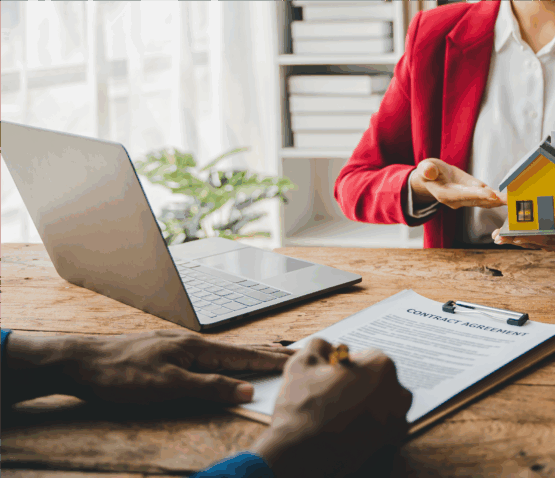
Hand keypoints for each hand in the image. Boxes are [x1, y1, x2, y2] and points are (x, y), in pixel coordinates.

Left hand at [3, 330, 293, 404]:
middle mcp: (190, 345)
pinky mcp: (163, 356)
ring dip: (247, 354)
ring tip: (266, 354)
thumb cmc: (119, 374)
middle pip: (237, 349)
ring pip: (222, 353)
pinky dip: (225, 359)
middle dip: (265, 352)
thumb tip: (245, 389)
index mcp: (196, 349)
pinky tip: (222, 362)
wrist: (77, 362)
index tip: (295, 360)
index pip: (243, 355)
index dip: (270, 360)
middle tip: (291, 352)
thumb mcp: (168, 386)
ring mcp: (176, 348)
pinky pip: (205, 357)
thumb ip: (209, 387)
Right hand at [250, 339, 411, 477]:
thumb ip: (319, 346)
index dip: (348, 368)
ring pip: (384, 406)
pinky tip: (350, 431)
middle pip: (380, 382)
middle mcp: (397, 391)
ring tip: (342, 417)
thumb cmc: (304, 406)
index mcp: (381, 366)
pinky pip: (385, 429)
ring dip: (369, 407)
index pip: (367, 359)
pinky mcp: (393, 443)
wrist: (303, 453)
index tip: (335, 379)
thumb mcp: (303, 363)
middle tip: (336, 399)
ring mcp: (398, 419)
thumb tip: (326, 346)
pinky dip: (372, 428)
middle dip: (362, 387)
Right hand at [409, 158, 505, 209]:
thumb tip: (428, 171)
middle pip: (478, 200)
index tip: (491, 194)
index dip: (477, 194)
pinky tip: (510, 197)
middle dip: (493, 199)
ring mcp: (467, 200)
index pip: (463, 195)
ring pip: (485, 201)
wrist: (433, 178)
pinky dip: (498, 197)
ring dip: (499, 201)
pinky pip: (487, 198)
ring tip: (513, 199)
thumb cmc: (429, 171)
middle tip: (508, 199)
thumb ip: (427, 170)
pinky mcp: (474, 196)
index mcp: (445, 195)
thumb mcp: (426, 167)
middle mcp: (458, 201)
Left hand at [491, 212, 554, 251]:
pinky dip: (514, 237)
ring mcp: (545, 242)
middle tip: (498, 238)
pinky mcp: (540, 240)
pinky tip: (502, 235)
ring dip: (510, 240)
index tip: (519, 237)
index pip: (545, 238)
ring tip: (495, 237)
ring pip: (525, 242)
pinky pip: (525, 240)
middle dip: (513, 240)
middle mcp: (551, 243)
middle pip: (530, 241)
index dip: (531, 238)